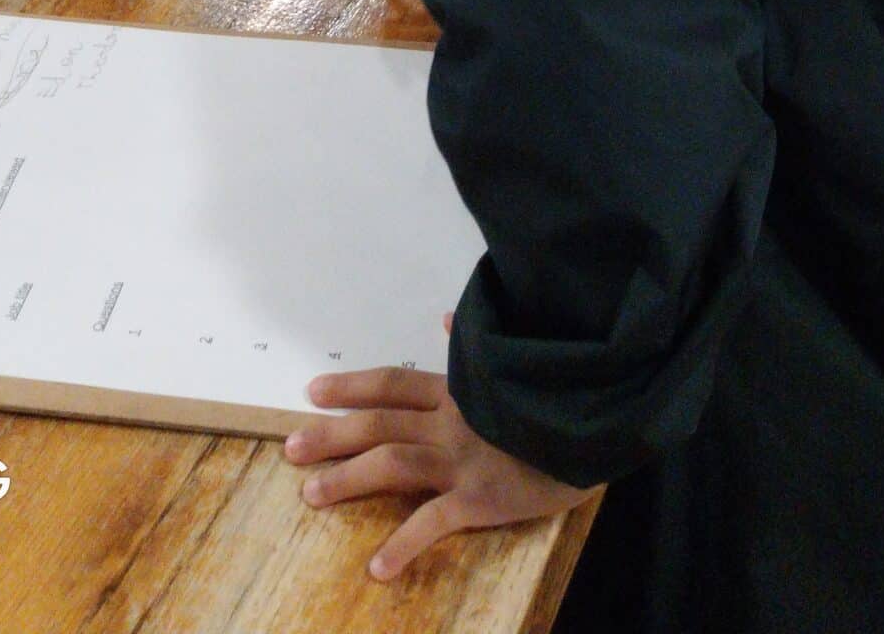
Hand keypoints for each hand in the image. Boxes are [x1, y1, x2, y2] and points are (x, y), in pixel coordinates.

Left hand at [286, 357, 590, 579]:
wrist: (593, 423)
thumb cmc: (552, 397)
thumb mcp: (512, 366)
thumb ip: (475, 348)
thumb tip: (450, 315)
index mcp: (457, 391)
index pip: (392, 384)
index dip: (352, 387)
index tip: (313, 391)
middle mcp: (450, 421)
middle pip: (379, 423)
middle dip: (332, 434)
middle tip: (290, 447)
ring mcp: (463, 459)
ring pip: (393, 463)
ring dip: (348, 479)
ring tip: (311, 494)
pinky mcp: (481, 497)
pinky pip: (434, 522)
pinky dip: (403, 545)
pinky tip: (377, 567)